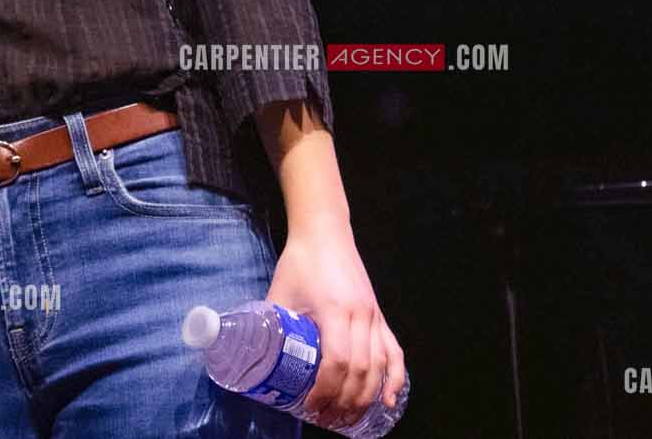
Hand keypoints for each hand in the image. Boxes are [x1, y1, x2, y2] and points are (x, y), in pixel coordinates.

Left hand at [264, 219, 404, 429]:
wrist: (325, 232)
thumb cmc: (300, 261)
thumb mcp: (280, 293)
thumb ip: (273, 324)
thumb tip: (255, 357)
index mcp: (334, 310)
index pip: (336, 362)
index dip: (324, 390)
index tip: (310, 407)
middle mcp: (360, 316)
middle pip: (360, 371)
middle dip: (344, 402)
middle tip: (326, 420)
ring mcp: (373, 315)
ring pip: (379, 366)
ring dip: (366, 397)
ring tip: (349, 418)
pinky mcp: (379, 314)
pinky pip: (394, 351)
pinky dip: (395, 378)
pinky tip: (388, 399)